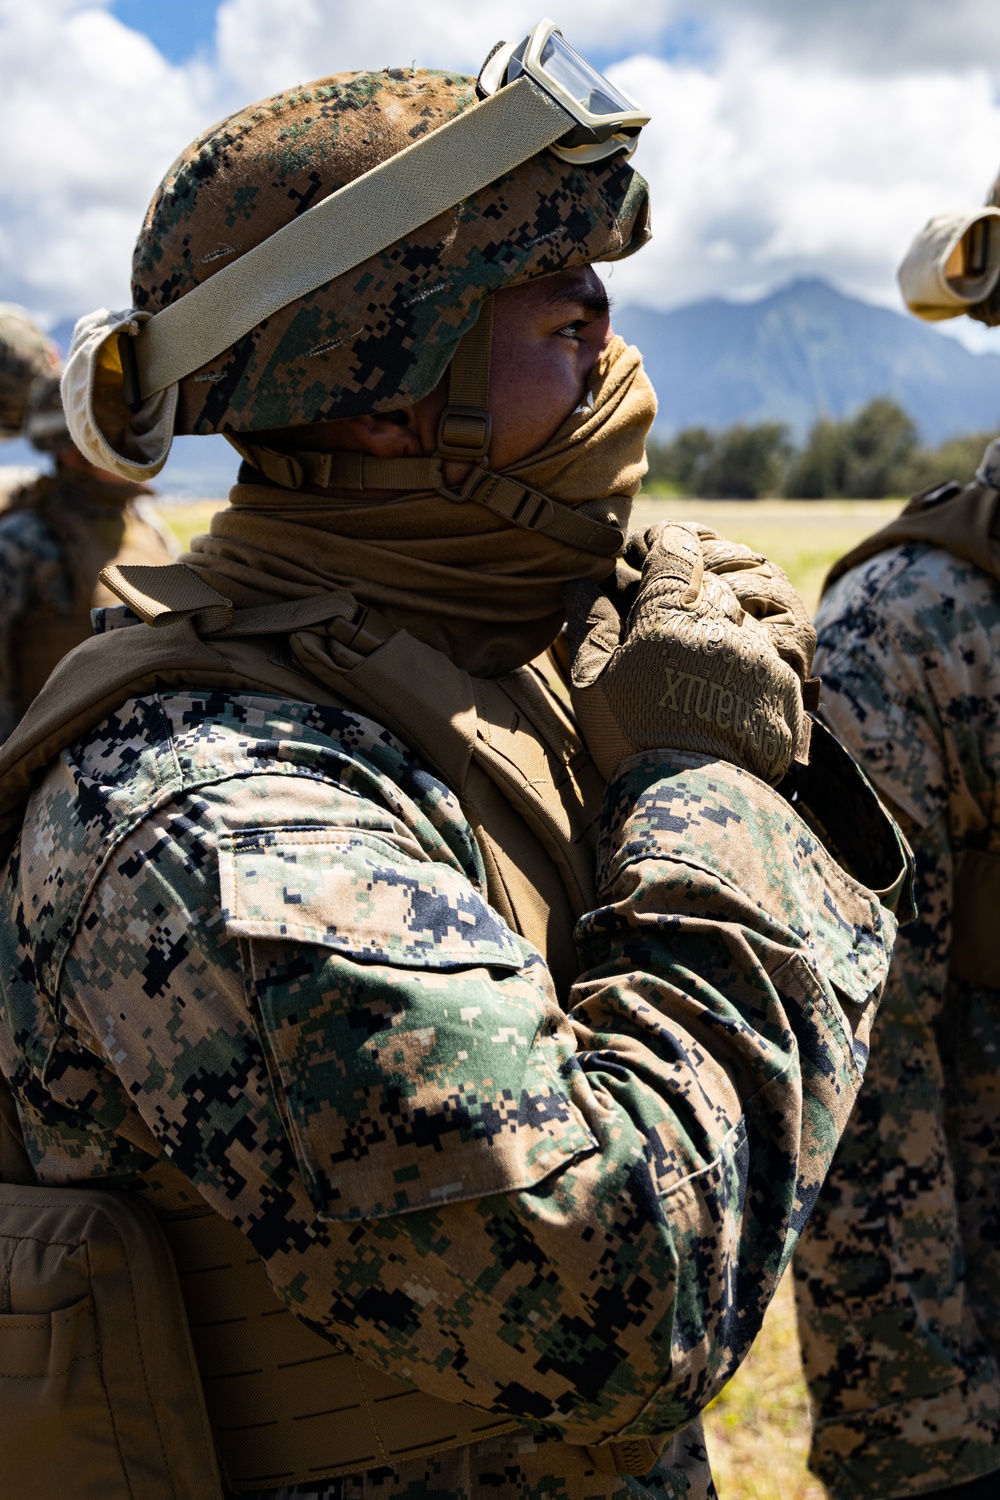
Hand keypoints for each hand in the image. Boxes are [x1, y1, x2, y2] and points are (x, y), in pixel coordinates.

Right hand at [565, 522, 807, 782]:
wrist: (691, 797)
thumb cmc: (630, 734)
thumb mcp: (594, 677)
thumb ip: (589, 620)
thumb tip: (579, 582)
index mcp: (673, 606)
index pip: (675, 544)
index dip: (656, 546)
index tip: (639, 562)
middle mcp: (725, 615)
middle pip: (710, 575)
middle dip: (686, 585)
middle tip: (660, 615)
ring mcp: (761, 648)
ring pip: (742, 611)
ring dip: (719, 621)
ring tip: (693, 653)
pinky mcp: (785, 683)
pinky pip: (768, 652)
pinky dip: (745, 660)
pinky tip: (721, 686)